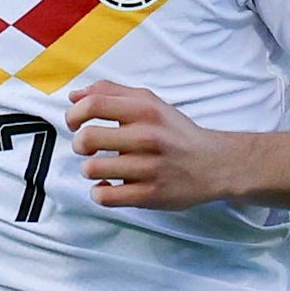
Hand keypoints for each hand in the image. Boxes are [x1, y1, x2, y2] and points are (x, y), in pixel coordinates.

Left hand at [66, 80, 235, 209]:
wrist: (216, 164)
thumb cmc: (176, 134)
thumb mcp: (150, 103)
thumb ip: (112, 94)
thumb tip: (75, 96)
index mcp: (145, 111)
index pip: (93, 105)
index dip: (74, 114)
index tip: (74, 123)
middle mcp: (147, 137)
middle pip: (88, 139)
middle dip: (80, 145)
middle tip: (89, 148)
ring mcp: (149, 168)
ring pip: (92, 169)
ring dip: (90, 169)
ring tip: (102, 168)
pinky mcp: (150, 194)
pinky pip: (106, 196)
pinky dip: (100, 192)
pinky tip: (109, 186)